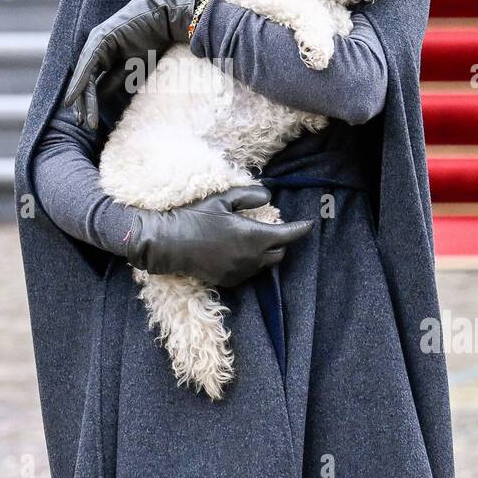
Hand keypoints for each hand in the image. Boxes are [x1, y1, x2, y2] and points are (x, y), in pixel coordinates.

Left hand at [63, 0, 201, 130]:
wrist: (163, 18)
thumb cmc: (152, 41)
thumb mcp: (131, 67)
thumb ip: (114, 80)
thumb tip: (99, 96)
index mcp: (104, 54)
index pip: (93, 81)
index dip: (89, 101)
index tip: (87, 121)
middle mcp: (96, 48)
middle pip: (86, 80)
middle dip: (83, 103)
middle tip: (82, 123)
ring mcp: (96, 42)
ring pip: (84, 75)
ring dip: (82, 98)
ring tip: (82, 118)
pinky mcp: (99, 40)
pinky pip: (87, 65)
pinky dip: (80, 82)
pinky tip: (75, 97)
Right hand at [124, 185, 314, 287]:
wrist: (168, 243)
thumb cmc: (195, 217)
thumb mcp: (223, 199)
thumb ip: (250, 197)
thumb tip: (269, 198)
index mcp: (253, 236)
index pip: (288, 235)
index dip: (301, 229)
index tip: (309, 224)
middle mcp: (251, 258)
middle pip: (279, 253)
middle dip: (281, 241)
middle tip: (273, 228)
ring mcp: (240, 272)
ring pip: (265, 264)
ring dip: (265, 252)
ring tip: (253, 238)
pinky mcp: (228, 280)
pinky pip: (249, 272)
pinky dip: (250, 262)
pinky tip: (237, 251)